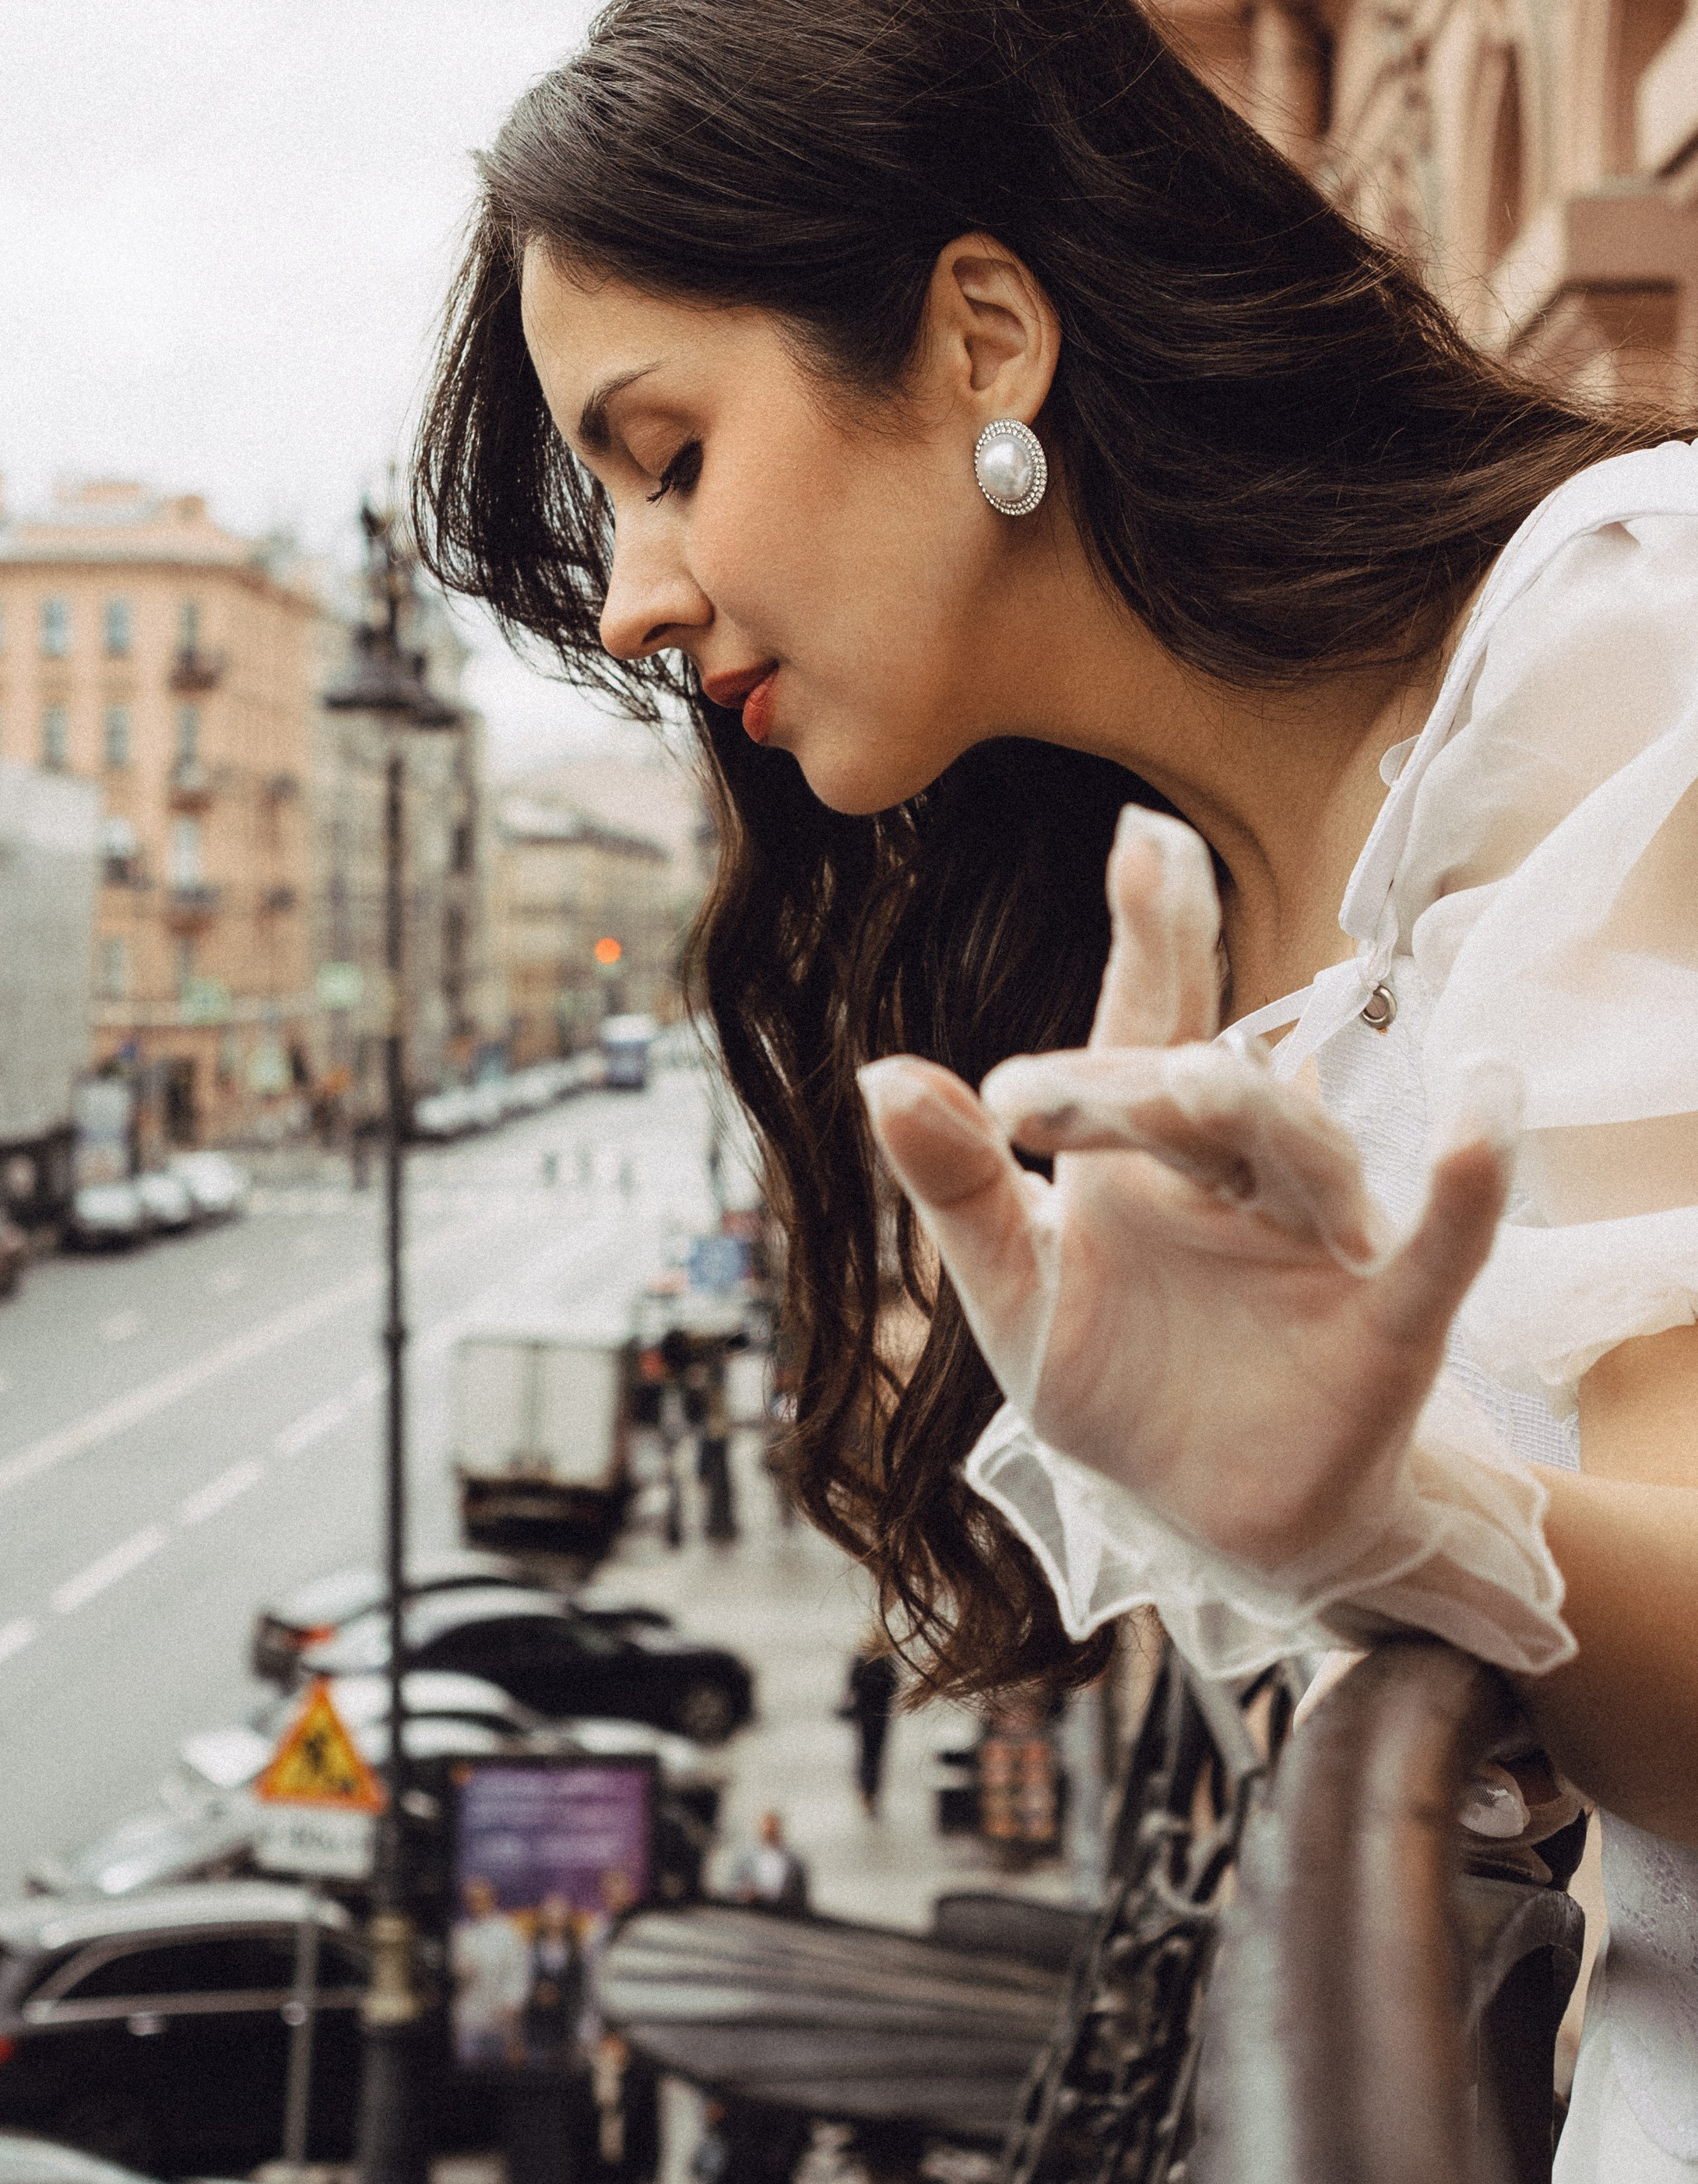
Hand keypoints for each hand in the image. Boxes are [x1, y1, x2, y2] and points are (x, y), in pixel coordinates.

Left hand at [859, 807, 1518, 1579]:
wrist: (1217, 1524)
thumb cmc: (1119, 1383)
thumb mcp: (1014, 1292)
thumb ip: (956, 1186)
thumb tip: (881, 1071)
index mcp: (1143, 1148)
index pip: (1146, 1020)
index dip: (1151, 934)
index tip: (1140, 840)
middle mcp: (1241, 1170)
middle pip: (1200, 1092)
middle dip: (1127, 1079)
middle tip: (1039, 1087)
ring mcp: (1323, 1238)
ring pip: (1299, 1153)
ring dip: (1259, 1111)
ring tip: (1201, 1077)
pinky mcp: (1391, 1324)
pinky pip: (1441, 1245)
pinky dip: (1467, 1181)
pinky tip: (1484, 1106)